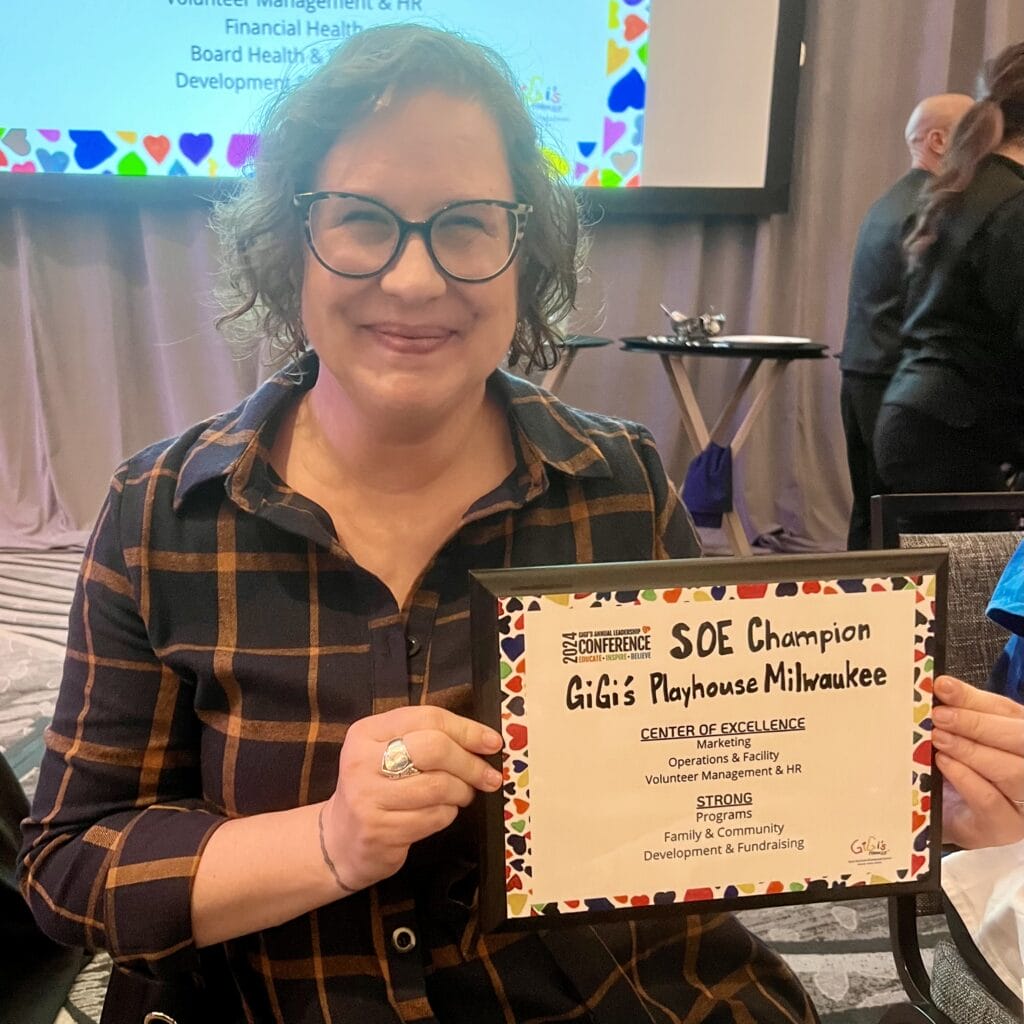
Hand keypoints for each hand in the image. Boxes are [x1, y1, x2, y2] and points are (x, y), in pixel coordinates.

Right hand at [320, 706, 502, 890]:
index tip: (492, 743)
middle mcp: (362, 760)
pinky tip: (441, 812)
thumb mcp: (388, 752)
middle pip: (435, 748)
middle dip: (470, 763)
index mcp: (367, 731)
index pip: (428, 718)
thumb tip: (484, 741)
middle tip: (488, 776)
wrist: (340, 840)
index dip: (467, 729)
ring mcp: (367, 797)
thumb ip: (426, 739)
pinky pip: (434, 817)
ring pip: (438, 786)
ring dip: (462, 792)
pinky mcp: (379, 831)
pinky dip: (448, 814)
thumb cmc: (377, 789)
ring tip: (462, 795)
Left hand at [932, 675, 1023, 848]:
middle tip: (939, 716)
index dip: (976, 700)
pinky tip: (944, 764)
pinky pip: (990, 800)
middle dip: (976, 724)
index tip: (943, 688)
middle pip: (1019, 741)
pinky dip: (965, 778)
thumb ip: (962, 708)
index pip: (1011, 715)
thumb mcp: (966, 733)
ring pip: (1011, 772)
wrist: (949, 811)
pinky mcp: (1004, 826)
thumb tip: (943, 685)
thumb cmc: (963, 766)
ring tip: (939, 739)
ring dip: (970, 751)